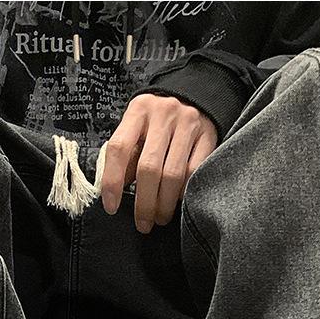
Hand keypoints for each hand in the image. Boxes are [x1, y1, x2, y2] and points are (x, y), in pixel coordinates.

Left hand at [101, 94, 216, 232]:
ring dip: (164, 204)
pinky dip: (183, 193)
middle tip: (143, 223)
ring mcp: (188, 124)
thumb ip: (127, 156)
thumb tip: (117, 192)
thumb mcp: (137, 129)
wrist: (194, 94)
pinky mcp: (208, 135)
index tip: (111, 207)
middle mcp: (163, 115)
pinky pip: (194, 172)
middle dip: (144, 203)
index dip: (113, 181)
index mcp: (138, 111)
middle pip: (148, 168)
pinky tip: (177, 202)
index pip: (119, 148)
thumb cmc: (157, 121)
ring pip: (172, 174)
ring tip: (159, 218)